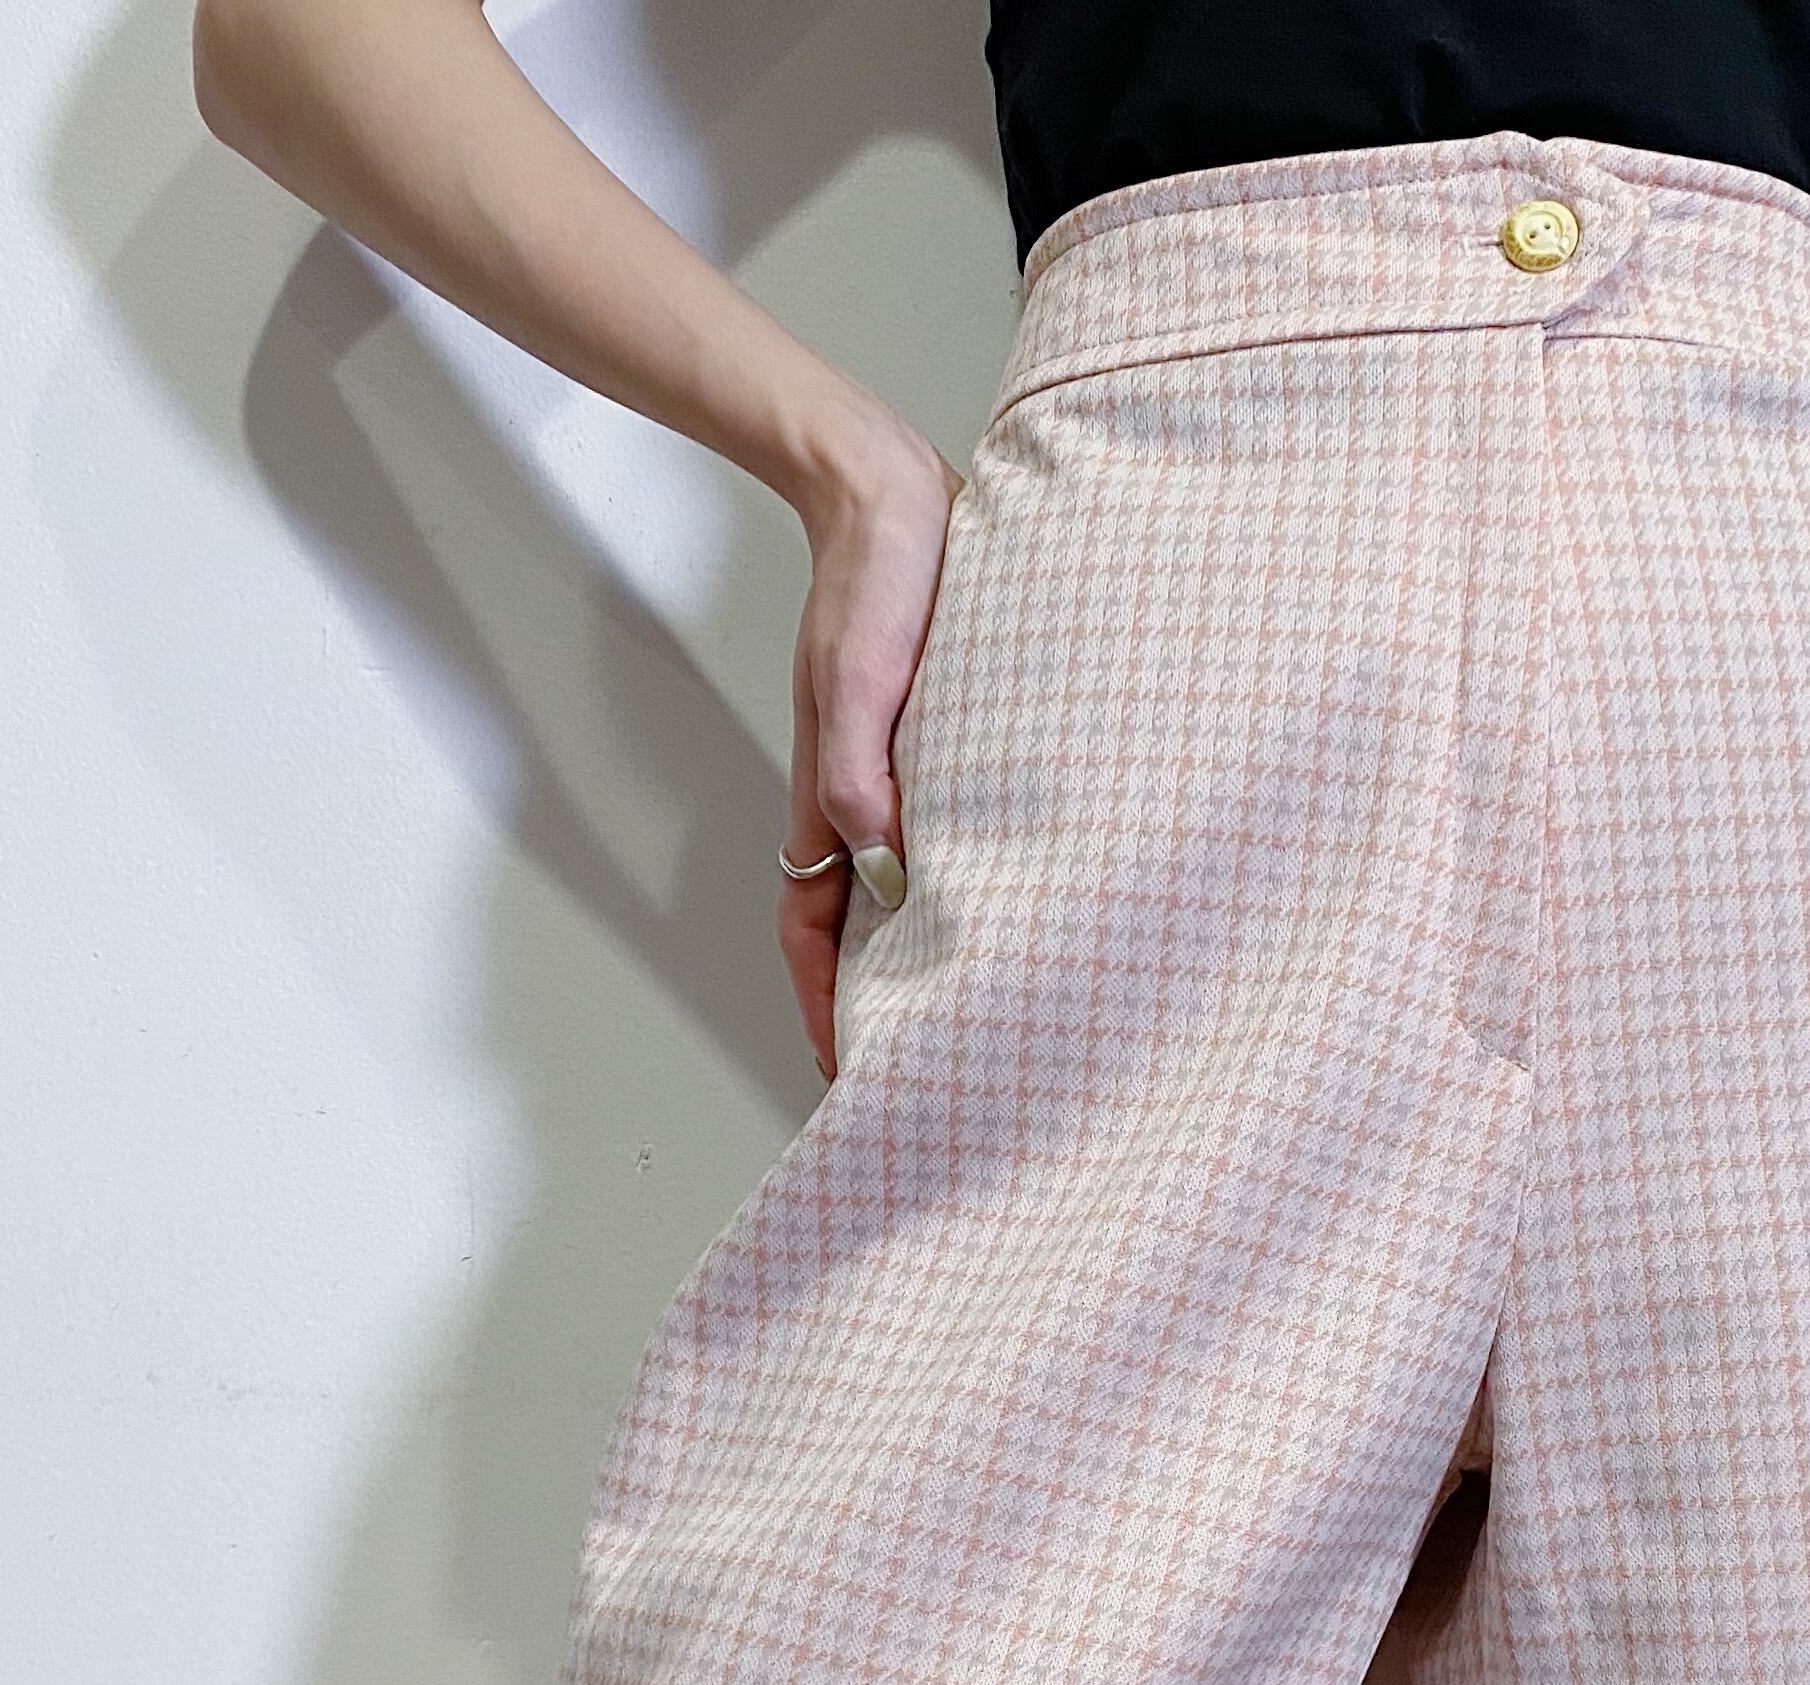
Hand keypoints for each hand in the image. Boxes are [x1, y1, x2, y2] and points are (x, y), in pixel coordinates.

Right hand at [779, 410, 964, 1078]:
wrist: (892, 493)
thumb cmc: (877, 576)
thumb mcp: (867, 672)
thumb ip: (863, 763)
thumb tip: (876, 857)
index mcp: (832, 791)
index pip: (813, 924)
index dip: (822, 1000)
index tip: (841, 1067)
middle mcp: (862, 796)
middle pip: (852, 924)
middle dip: (869, 1000)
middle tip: (915, 1065)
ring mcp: (897, 773)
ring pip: (895, 886)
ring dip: (914, 951)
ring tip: (957, 1011)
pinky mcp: (936, 745)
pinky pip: (936, 835)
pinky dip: (953, 885)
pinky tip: (996, 904)